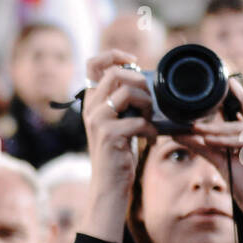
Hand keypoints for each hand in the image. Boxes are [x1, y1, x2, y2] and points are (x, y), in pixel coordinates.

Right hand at [79, 50, 157, 242]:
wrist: (109, 186)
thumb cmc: (117, 155)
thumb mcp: (116, 123)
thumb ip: (122, 102)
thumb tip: (145, 81)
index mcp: (91, 102)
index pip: (93, 63)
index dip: (115, 55)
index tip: (133, 61)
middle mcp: (90, 108)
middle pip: (116, 72)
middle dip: (140, 81)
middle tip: (148, 101)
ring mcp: (98, 121)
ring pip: (128, 91)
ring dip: (147, 103)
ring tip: (148, 120)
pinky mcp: (109, 135)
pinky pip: (139, 120)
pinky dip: (151, 130)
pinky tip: (150, 141)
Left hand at [188, 77, 242, 242]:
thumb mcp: (220, 162)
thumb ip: (202, 147)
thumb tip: (178, 134)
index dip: (237, 95)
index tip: (225, 82)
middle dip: (222, 109)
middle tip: (200, 104)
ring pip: (241, 129)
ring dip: (217, 131)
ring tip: (196, 130)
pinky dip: (229, 142)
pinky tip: (212, 141)